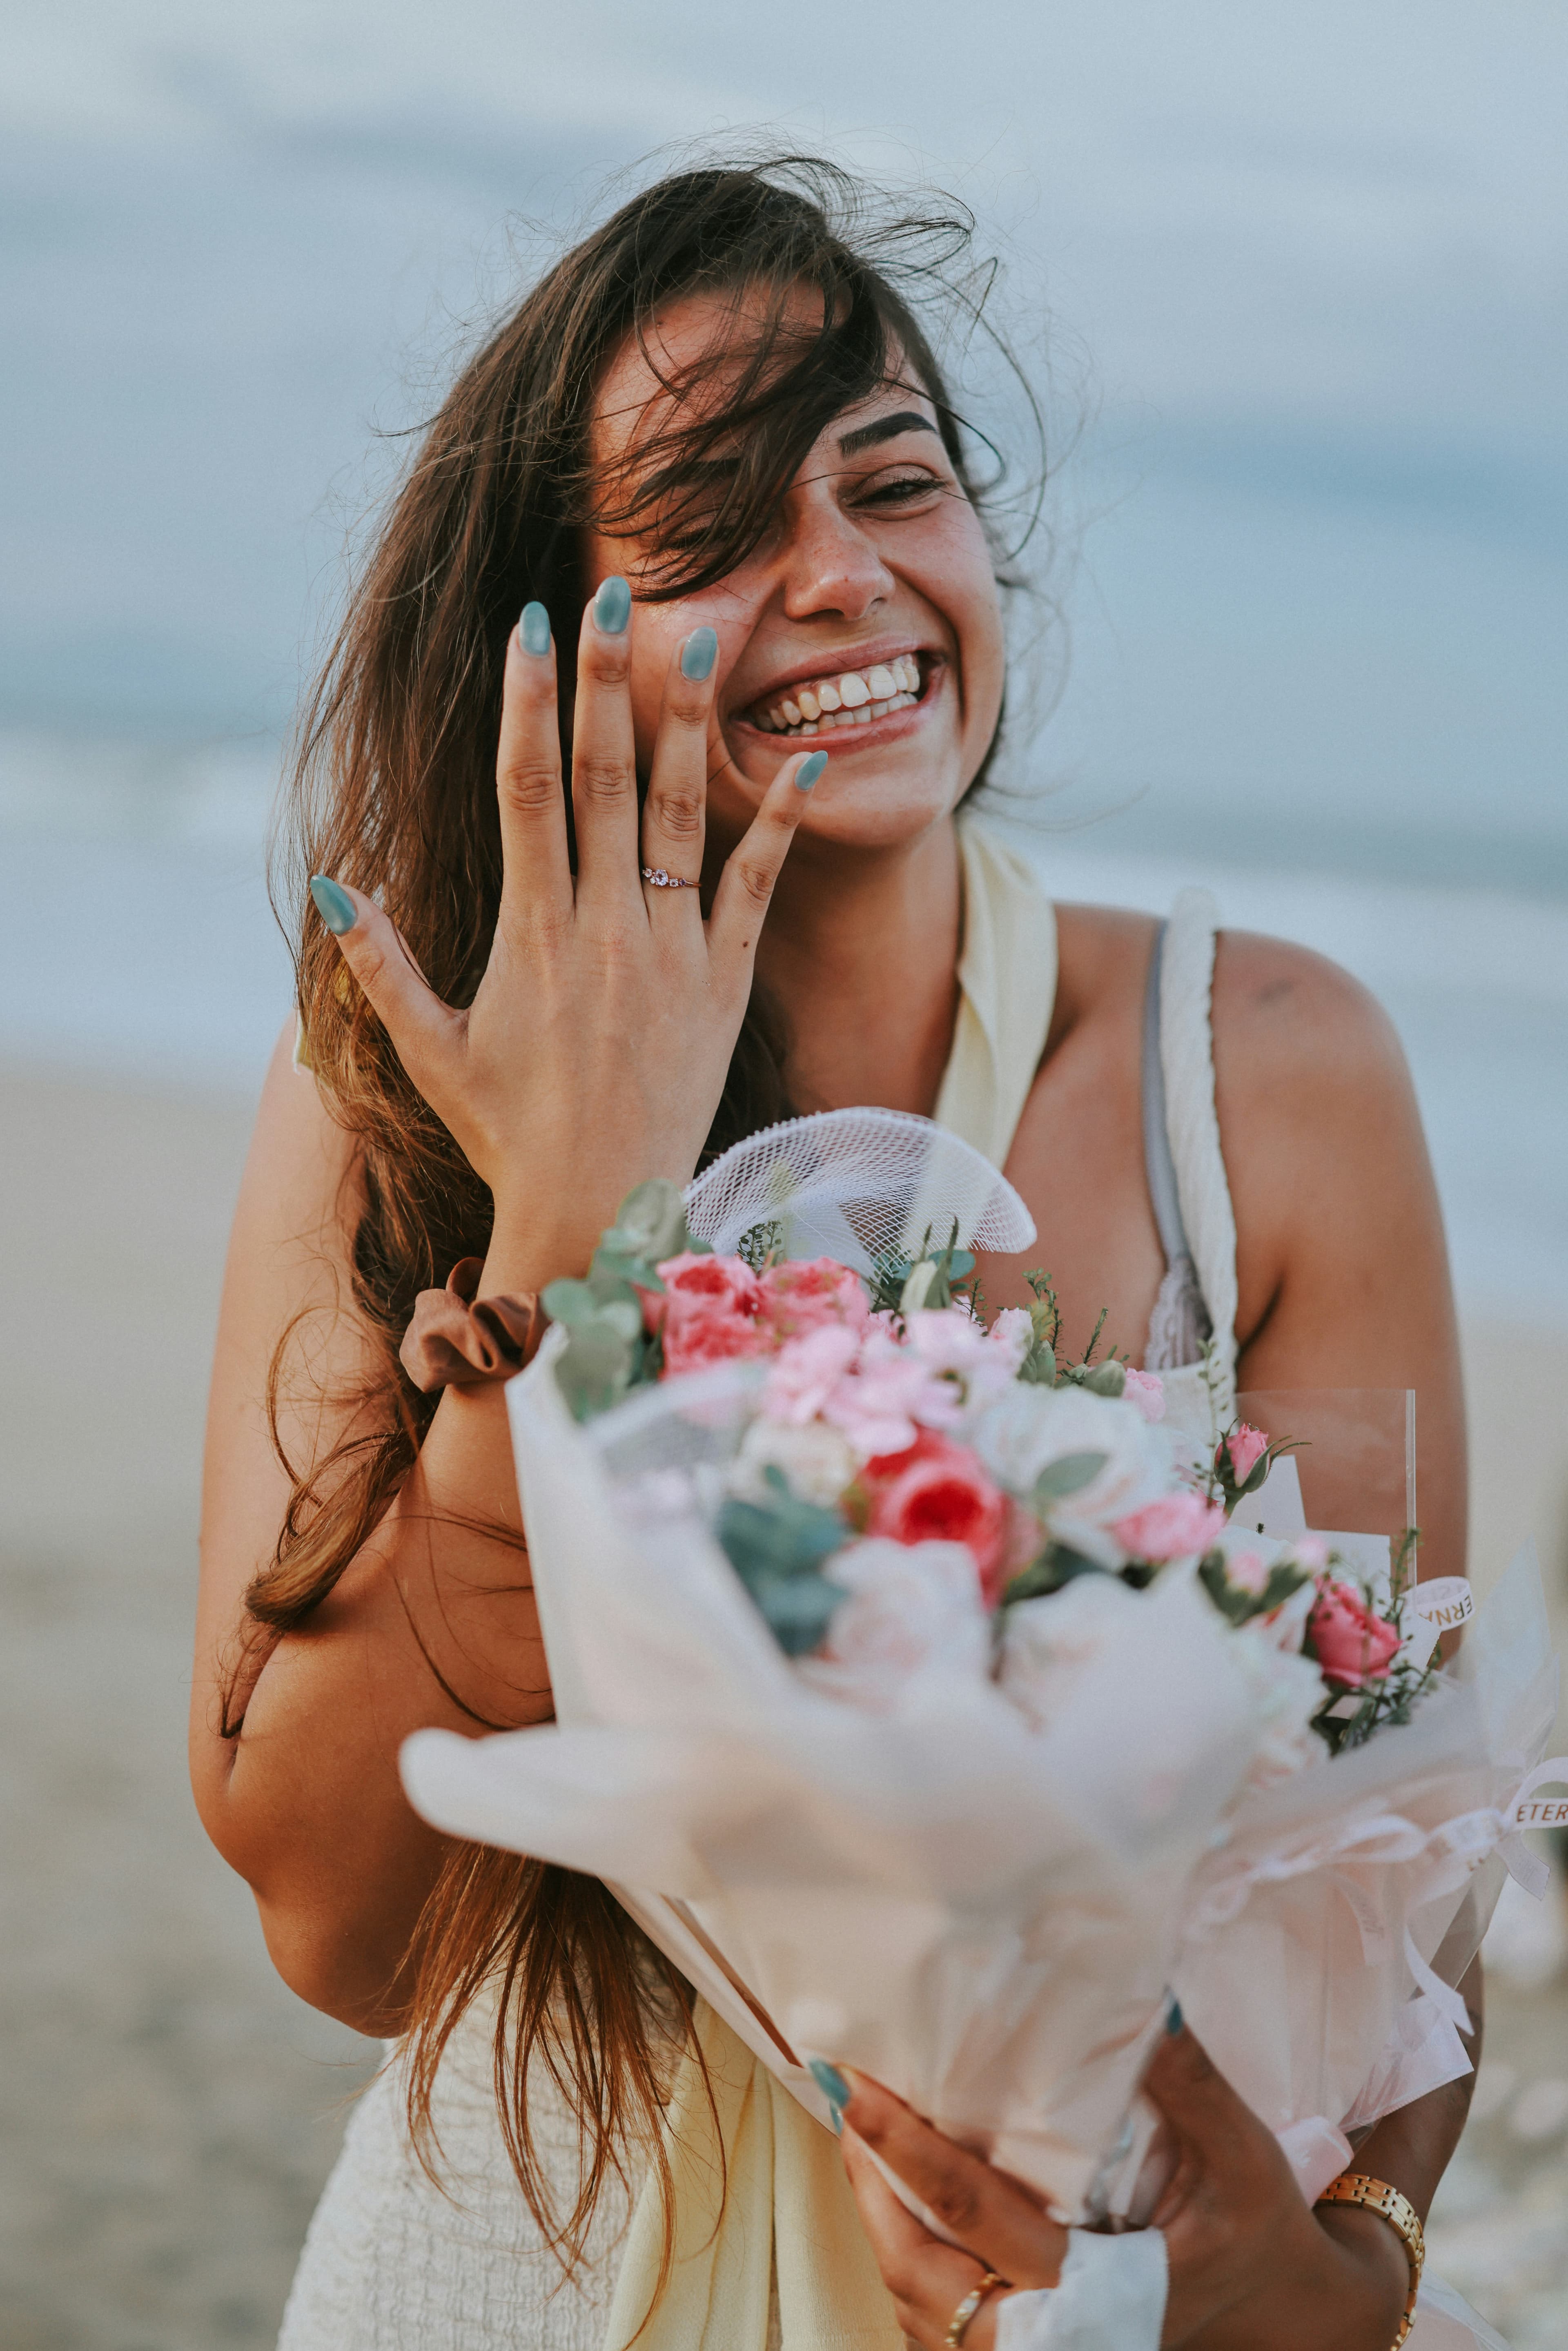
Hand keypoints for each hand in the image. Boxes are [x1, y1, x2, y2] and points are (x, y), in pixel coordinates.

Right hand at [308, 582, 823, 1279]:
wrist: (602, 1213)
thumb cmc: (508, 1134)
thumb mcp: (428, 1052)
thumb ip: (380, 964)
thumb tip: (327, 883)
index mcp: (531, 935)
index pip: (527, 792)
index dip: (526, 706)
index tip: (527, 632)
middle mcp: (603, 930)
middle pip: (604, 779)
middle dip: (606, 680)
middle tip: (614, 591)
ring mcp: (671, 953)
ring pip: (681, 815)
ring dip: (692, 723)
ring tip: (708, 637)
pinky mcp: (725, 984)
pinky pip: (756, 887)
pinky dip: (783, 820)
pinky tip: (812, 753)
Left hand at [836, 2027, 1410, 2350]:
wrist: (1280, 2310)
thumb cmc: (1255, 2226)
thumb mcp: (1241, 2153)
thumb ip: (1189, 2082)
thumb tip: (1146, 1999)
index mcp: (1101, 2292)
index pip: (974, 2215)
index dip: (904, 2148)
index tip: (855, 2085)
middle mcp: (1057, 2335)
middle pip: (921, 2274)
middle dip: (869, 2185)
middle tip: (844, 2099)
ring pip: (919, 2306)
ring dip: (879, 2222)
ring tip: (858, 2138)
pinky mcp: (1032, 2349)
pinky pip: (939, 2321)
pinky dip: (907, 2258)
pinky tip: (897, 2197)